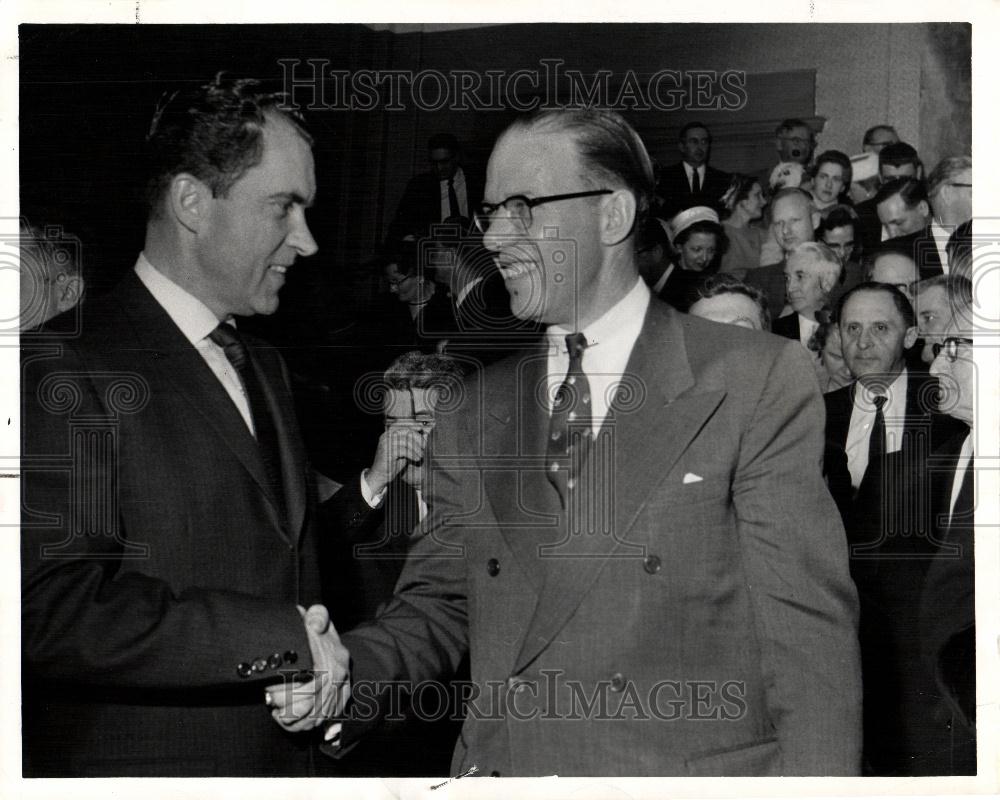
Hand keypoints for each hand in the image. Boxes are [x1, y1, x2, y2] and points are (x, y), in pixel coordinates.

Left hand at [266, 605, 350, 731]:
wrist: (333, 637)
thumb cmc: (319, 627)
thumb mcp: (318, 617)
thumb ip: (317, 616)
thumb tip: (314, 625)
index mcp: (335, 660)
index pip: (310, 688)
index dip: (286, 696)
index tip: (269, 695)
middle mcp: (340, 677)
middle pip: (311, 708)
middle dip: (287, 712)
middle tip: (270, 706)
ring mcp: (342, 690)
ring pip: (317, 719)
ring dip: (294, 722)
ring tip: (277, 715)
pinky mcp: (341, 699)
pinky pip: (325, 721)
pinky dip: (307, 725)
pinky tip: (291, 721)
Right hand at [366, 424, 429, 495]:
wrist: (381, 475)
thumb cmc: (393, 462)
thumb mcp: (403, 449)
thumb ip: (411, 441)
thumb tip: (425, 434)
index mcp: (389, 433)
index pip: (404, 425)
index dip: (414, 427)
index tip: (423, 430)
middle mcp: (386, 436)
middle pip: (407, 432)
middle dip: (418, 439)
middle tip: (424, 447)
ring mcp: (386, 443)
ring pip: (407, 442)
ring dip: (416, 449)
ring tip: (421, 455)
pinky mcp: (387, 451)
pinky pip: (404, 450)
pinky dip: (412, 455)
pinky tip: (416, 459)